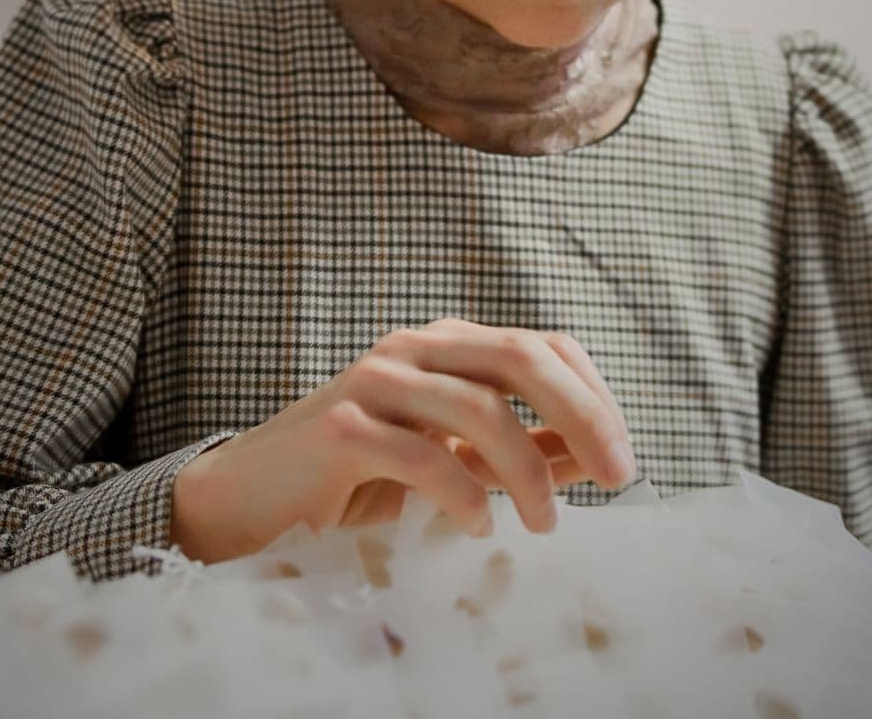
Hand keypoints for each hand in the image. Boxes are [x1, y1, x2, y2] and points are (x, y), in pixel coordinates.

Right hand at [169, 317, 636, 562]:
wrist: (248, 498)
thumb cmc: (355, 477)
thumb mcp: (450, 459)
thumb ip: (517, 450)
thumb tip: (593, 455)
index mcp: (446, 346)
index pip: (541, 345)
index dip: (592, 394)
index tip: (622, 456)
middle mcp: (415, 348)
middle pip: (519, 357)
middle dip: (581, 415)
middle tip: (615, 477)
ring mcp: (375, 382)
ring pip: (478, 406)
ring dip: (527, 470)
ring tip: (544, 524)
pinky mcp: (341, 427)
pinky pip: (422, 454)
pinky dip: (464, 495)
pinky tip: (480, 527)